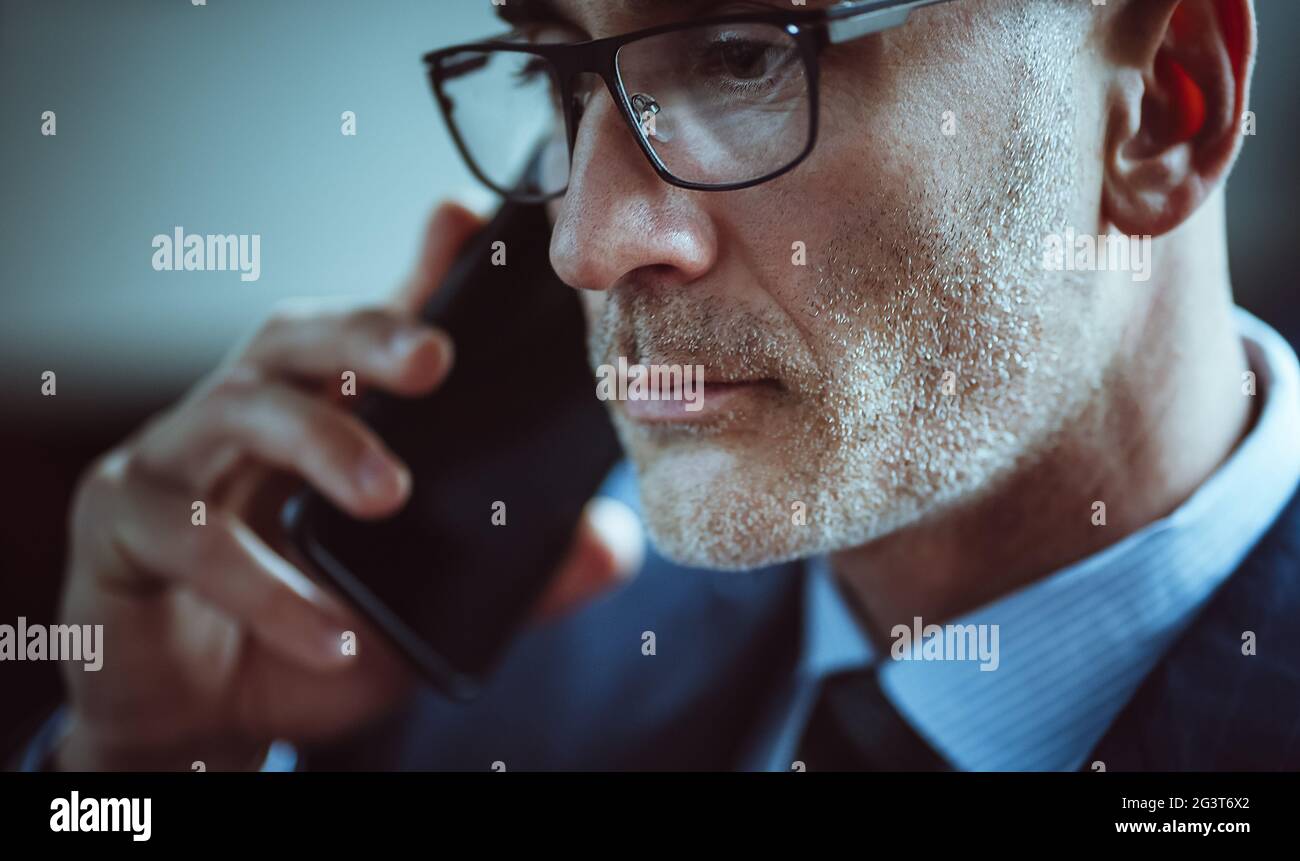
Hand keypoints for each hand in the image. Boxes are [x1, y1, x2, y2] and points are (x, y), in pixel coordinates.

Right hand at [56, 202, 642, 770]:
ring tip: (389, 492)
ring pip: (233, 407)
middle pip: (295, 335)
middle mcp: (245, 419)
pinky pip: (188, 537)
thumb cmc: (306, 640)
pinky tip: (329, 632)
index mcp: (318, 417)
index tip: (466, 225)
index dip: (415, 274)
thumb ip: (514, 577)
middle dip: (366, 331)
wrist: (201, 720)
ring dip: (319, 440)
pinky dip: (265, 586)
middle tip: (436, 357)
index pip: (368, 331)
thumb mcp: (420, 607)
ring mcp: (174, 461)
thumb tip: (612, 545)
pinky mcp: (121, 524)